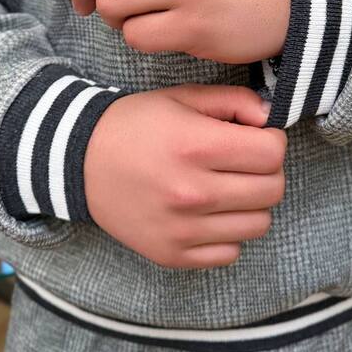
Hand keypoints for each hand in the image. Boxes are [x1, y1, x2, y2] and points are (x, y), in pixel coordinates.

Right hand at [83, 83, 286, 268]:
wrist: (80, 162)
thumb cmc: (135, 125)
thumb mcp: (181, 97)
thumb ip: (233, 101)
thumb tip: (269, 118)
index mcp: (195, 146)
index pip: (272, 153)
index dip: (271, 141)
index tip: (256, 138)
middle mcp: (191, 192)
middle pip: (272, 189)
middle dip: (267, 170)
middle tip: (245, 161)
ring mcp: (182, 229)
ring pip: (259, 224)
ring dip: (251, 203)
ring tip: (227, 186)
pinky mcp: (172, 254)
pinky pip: (231, 252)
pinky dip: (228, 233)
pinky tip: (209, 212)